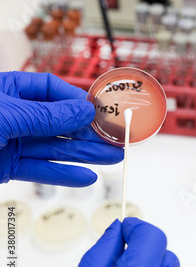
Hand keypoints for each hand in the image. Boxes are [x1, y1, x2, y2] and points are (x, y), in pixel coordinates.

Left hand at [0, 71, 122, 186]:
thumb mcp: (6, 115)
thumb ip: (45, 115)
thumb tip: (84, 111)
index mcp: (10, 91)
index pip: (51, 89)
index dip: (77, 100)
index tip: (100, 111)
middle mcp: (16, 116)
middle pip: (60, 123)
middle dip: (89, 133)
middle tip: (115, 140)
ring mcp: (13, 142)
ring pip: (56, 148)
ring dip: (85, 155)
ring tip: (113, 158)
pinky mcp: (9, 166)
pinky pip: (41, 170)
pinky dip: (63, 175)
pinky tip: (86, 177)